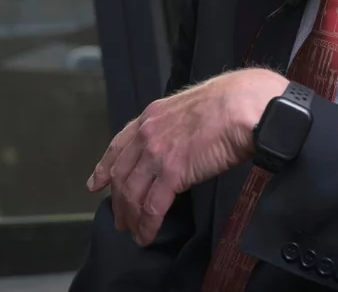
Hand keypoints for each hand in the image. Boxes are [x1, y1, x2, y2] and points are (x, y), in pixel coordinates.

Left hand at [87, 68, 288, 245]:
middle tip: (119, 219)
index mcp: (152, 116)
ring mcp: (157, 153)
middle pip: (121, 175)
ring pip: (132, 193)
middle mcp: (147, 134)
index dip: (104, 167)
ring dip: (131, 218)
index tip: (96, 184)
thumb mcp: (190, 107)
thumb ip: (176, 126)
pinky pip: (152, 206)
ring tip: (133, 232)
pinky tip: (146, 235)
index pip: (118, 145)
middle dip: (118, 202)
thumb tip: (180, 144)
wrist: (242, 106)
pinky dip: (147, 225)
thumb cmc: (230, 102)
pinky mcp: (172, 172)